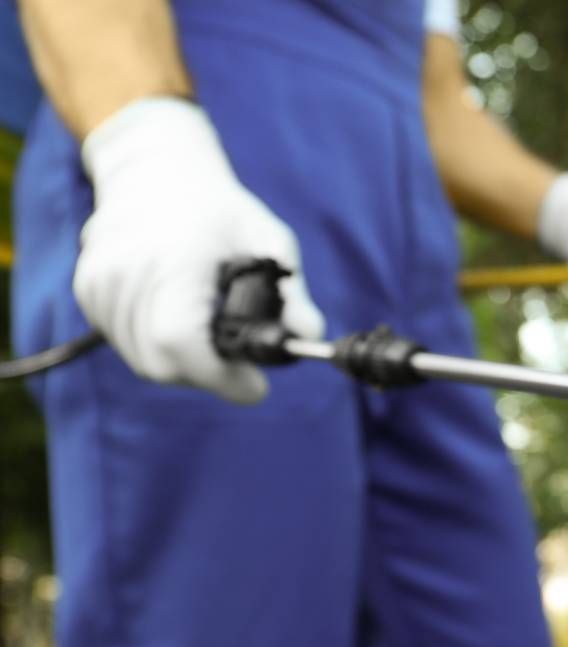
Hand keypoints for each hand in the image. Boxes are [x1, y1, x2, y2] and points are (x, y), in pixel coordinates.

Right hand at [75, 98, 324, 404]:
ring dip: (181, 363)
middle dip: (208, 375)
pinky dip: (153, 345)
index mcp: (175, 262)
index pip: (182, 343)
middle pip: (162, 363)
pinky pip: (122, 341)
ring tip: (209, 337)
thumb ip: (292, 295)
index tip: (255, 387)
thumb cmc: (218, 209)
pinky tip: (177, 320)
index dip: (221, 378)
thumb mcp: (268, 241)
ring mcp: (100, 282)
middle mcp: (128, 273)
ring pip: (142, 360)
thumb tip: (310, 338)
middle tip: (236, 364)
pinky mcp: (87, 289)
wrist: (154, 168)